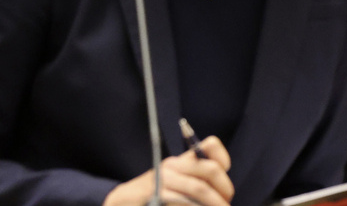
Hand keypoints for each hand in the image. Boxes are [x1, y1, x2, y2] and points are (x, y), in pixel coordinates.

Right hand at [104, 136, 233, 205]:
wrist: (121, 203)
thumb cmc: (152, 198)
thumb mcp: (172, 186)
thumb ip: (193, 184)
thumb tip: (224, 195)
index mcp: (179, 163)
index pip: (210, 147)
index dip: (223, 161)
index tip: (225, 183)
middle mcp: (172, 167)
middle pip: (210, 170)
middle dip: (224, 191)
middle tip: (225, 205)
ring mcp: (163, 180)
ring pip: (199, 188)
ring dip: (213, 204)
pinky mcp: (157, 194)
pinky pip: (182, 200)